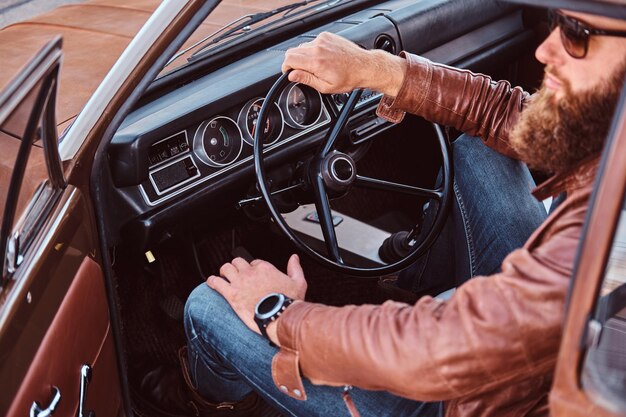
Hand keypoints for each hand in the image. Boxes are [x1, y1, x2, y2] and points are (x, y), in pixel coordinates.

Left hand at [206, 254, 306, 343]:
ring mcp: (239, 283)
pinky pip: (216, 283)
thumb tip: (294, 258)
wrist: (280, 317)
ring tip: (224, 276)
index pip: (254, 262)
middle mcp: (250, 273)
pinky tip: (211, 283)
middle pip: (238, 262)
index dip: (253, 268)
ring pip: (226, 268)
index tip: (254, 276)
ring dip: (224, 272)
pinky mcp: (231, 295)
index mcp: (265, 268)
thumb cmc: (289, 302)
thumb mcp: (299, 282)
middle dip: (237, 267)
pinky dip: (212, 281)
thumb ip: (295, 268)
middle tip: (237, 274)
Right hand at [281, 32, 406, 96]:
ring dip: (304, 56)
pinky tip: (322, 58)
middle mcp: (318, 48)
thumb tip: (292, 75)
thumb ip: (306, 79)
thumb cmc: (349, 78)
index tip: (289, 72)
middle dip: (293, 62)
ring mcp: (323, 40)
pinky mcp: (327, 36)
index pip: (289, 59)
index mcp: (316, 62)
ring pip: (302, 47)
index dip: (286, 67)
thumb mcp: (326, 86)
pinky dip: (313, 50)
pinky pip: (312, 42)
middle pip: (292, 51)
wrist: (364, 66)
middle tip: (302, 71)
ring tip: (316, 66)